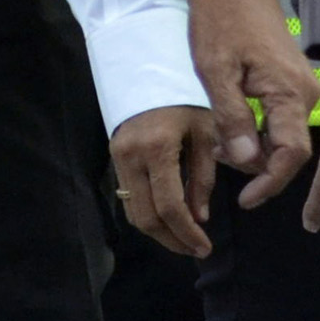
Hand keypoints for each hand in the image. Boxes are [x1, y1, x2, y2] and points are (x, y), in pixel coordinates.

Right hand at [109, 106, 221, 256]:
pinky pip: (129, 198)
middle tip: (195, 250)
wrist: (151, 70)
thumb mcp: (205, 132)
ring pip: (133, 212)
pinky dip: (149, 215)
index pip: (169, 206)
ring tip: (184, 240)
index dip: (187, 233)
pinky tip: (170, 220)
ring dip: (159, 232)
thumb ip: (203, 176)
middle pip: (146, 217)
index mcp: (156, 148)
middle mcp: (130, 157)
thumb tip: (200, 217)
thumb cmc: (187, 97)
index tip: (205, 247)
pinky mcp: (114, 158)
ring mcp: (117, 158)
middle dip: (172, 240)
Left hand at [180, 0, 319, 217]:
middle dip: (258, 169)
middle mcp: (305, 92)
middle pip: (290, 151)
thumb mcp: (216, 71)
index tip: (244, 200)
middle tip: (219, 163)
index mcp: (290, 92)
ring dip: (256, 151)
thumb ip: (233, 119)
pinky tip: (234, 127)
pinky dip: (260, 132)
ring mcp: (302, 85)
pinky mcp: (292, 80)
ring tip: (221, 145)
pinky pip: (282, 119)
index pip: (291, 156)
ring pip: (285, 137)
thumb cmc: (221, 18)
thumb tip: (247, 162)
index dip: (269, 184)